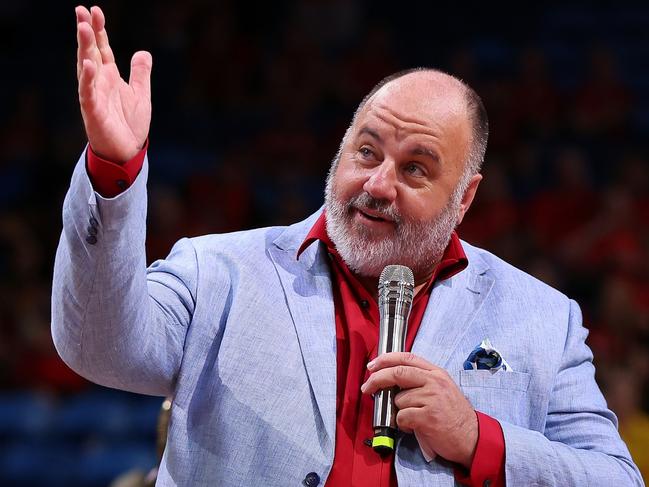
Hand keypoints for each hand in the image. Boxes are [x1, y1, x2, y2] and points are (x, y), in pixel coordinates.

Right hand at [76, 5, 151, 162]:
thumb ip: (140, 74)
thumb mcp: (141, 94)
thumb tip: (143, 52)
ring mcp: (94, 96)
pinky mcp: (93, 112)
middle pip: (91, 52)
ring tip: (82, 28)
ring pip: (86, 68)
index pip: (102, 48)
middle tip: (81, 10)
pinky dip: (87, 79)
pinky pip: (88, 93)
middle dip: (86, 31)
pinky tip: (88, 64)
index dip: (99, 30)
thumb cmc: (130, 125)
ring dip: (84, 48)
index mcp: (109, 77)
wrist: (127, 152)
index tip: (95, 10)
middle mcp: (98, 83)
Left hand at [361, 352, 477, 467]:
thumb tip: (390, 382)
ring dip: (399, 411)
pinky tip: (414, 427)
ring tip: (412, 418)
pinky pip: (402, 417)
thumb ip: (420, 381)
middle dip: (377, 379)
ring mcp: (432, 398)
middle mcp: (434, 382)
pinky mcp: (428, 416)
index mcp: (436, 373)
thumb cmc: (453, 415)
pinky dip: (403, 424)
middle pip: (398, 373)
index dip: (386, 359)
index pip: (407, 357)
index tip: (372, 365)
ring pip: (399, 400)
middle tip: (367, 388)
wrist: (472, 438)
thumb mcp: (441, 389)